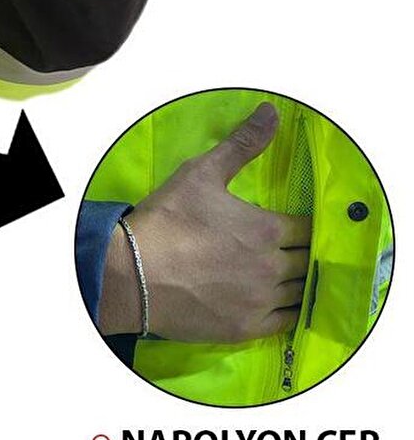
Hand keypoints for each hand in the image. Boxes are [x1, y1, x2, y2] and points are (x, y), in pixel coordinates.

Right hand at [98, 103, 311, 342]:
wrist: (131, 274)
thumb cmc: (167, 221)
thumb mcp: (201, 174)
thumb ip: (242, 145)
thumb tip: (272, 111)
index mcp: (268, 229)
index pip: (308, 228)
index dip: (304, 225)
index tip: (298, 226)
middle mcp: (272, 267)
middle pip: (307, 260)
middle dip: (302, 253)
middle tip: (291, 250)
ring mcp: (260, 301)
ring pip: (300, 292)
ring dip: (297, 282)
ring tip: (287, 276)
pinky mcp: (246, 328)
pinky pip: (286, 321)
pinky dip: (289, 311)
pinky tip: (280, 302)